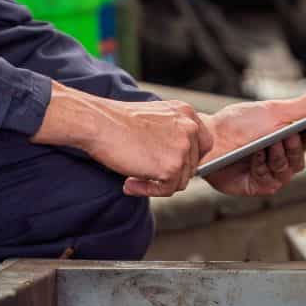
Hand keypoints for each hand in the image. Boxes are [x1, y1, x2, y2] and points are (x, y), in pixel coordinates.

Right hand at [35, 88, 214, 195]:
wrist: (100, 123)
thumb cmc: (119, 121)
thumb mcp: (155, 118)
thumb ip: (172, 133)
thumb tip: (179, 158)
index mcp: (187, 113)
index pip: (204, 143)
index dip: (189, 159)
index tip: (171, 165)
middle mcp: (190, 128)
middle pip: (192, 165)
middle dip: (169, 174)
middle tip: (144, 174)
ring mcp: (183, 148)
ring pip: (180, 180)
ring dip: (158, 184)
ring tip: (133, 178)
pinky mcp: (172, 167)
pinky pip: (167, 190)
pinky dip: (148, 191)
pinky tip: (129, 183)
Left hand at [200, 84, 305, 197]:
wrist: (207, 140)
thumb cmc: (237, 123)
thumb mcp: (272, 111)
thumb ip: (303, 105)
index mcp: (290, 134)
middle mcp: (283, 156)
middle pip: (303, 156)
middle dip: (296, 146)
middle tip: (289, 135)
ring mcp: (272, 172)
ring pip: (289, 169)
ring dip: (279, 156)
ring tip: (268, 144)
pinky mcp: (258, 186)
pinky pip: (271, 181)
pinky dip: (264, 167)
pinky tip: (255, 158)